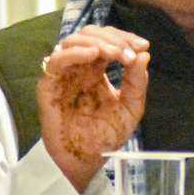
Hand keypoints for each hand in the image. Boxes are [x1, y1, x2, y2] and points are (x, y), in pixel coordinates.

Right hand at [36, 25, 150, 192]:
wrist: (88, 160)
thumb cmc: (106, 135)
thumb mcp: (131, 108)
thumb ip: (137, 82)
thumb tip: (144, 55)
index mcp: (96, 69)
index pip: (107, 39)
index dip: (124, 37)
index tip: (142, 45)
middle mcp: (78, 67)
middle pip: (90, 34)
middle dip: (112, 38)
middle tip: (128, 52)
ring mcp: (63, 75)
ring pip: (72, 41)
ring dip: (96, 42)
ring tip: (114, 54)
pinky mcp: (49, 86)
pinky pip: (55, 61)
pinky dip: (74, 52)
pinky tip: (93, 55)